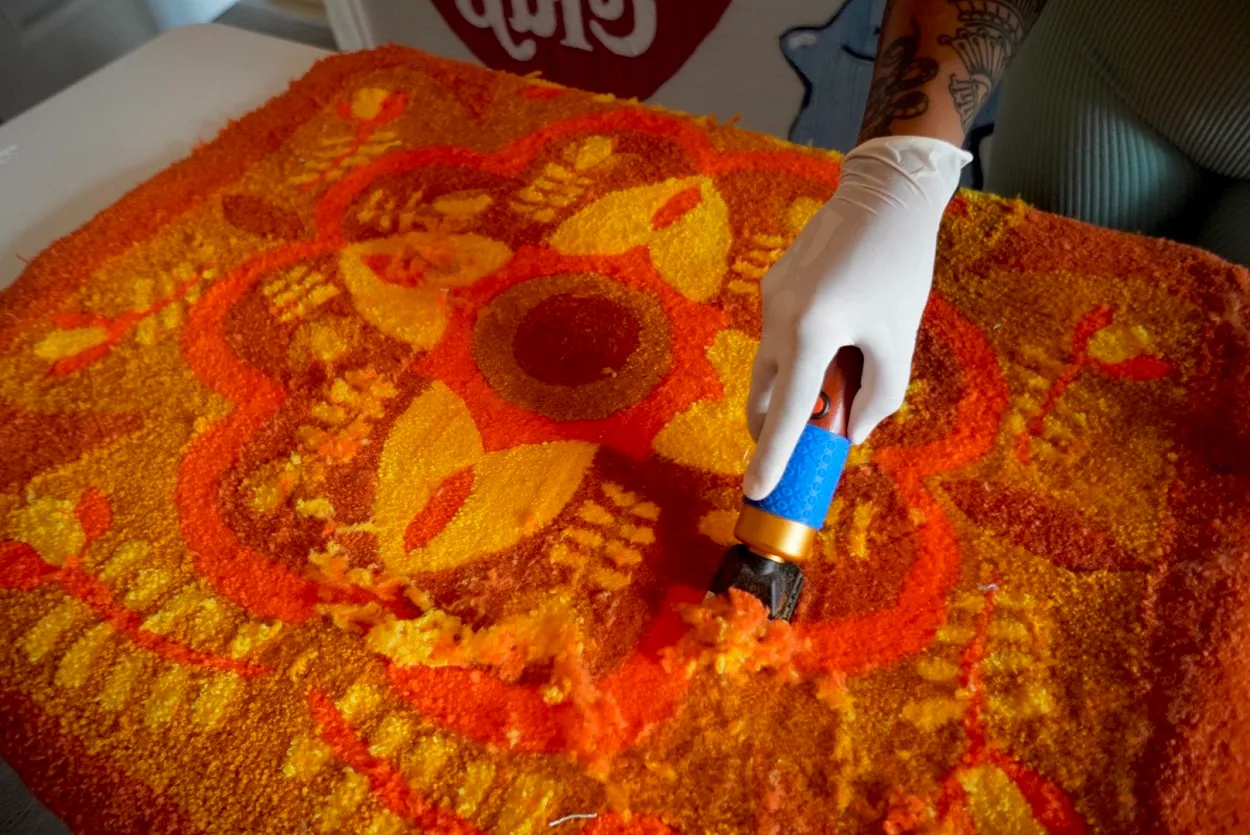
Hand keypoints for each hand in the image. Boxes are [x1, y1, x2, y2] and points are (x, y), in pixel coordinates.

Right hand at [743, 136, 970, 499]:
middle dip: (775, 427)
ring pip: (770, 365)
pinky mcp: (773, 285)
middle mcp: (778, 317)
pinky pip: (779, 335)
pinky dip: (798, 355)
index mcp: (812, 331)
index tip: (756, 489)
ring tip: (836, 380)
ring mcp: (770, 298)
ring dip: (792, 388)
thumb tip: (855, 430)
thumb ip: (880, 394)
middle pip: (763, 394)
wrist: (884, 194)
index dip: (772, 456)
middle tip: (805, 442)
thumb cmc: (898, 266)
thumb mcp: (899, 337)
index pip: (785, 411)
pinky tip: (836, 335)